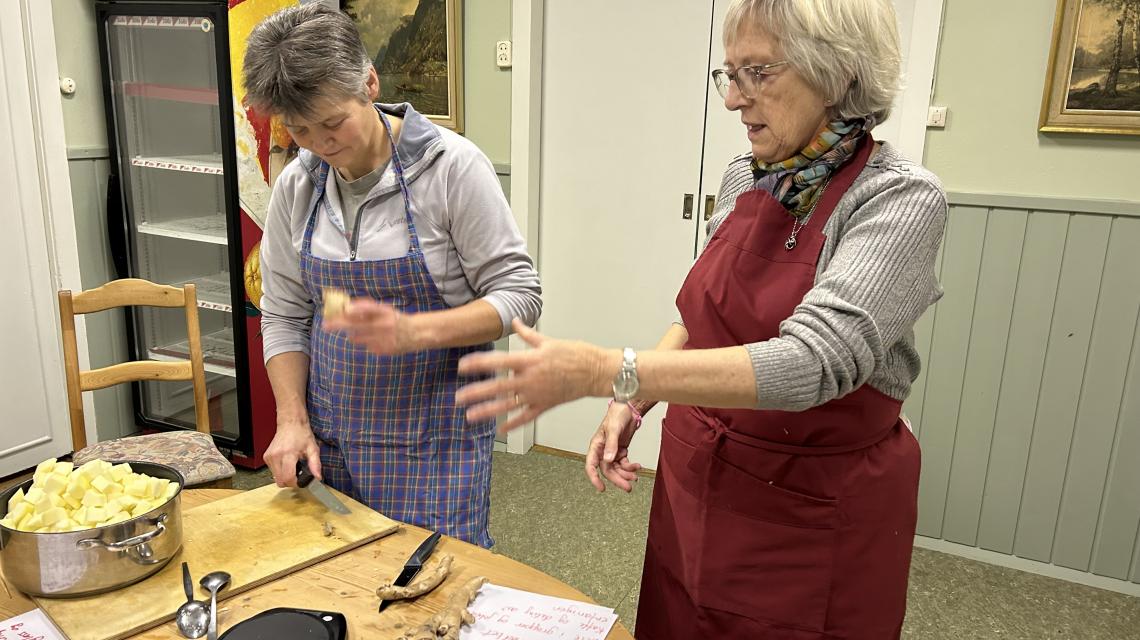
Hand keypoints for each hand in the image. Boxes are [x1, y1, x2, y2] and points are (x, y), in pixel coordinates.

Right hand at [263, 414, 320, 488]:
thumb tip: (318, 477)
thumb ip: (315, 464)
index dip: (295, 483)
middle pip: (280, 481)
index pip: (287, 478)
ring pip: (275, 478)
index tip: (301, 480)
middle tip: (298, 474)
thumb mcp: (313, 449)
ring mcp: (269, 457)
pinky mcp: (266, 457)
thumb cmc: (301, 433)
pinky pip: (272, 471)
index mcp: (288, 454)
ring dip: (284, 476)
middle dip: (290, 481)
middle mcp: (276, 456)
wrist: (290, 423)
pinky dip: (280, 471)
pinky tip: (286, 462)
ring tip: (292, 466)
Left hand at [322, 298, 416, 354]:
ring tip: (364, 331)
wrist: (416, 334)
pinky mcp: (382, 350)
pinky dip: (366, 342)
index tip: (342, 310)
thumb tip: (347, 307)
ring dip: (353, 334)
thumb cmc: (395, 319)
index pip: (367, 308)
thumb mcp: (385, 309)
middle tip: (326, 325)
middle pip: (356, 324)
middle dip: (338, 324)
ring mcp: (382, 339)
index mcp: (385, 312)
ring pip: (356, 337)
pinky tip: (377, 340)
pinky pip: (366, 346)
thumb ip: (367, 307)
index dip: (354, 309)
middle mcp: (383, 325)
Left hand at [455, 318, 610, 432]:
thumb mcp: (549, 341)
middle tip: (458, 397)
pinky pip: (526, 417)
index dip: (478, 364)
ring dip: (487, 411)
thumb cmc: (575, 354)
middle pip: (498, 386)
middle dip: (476, 392)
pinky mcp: (546, 405)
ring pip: (508, 405)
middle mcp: (531, 379)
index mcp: (530, 360)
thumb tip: (515, 321)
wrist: (596, 371)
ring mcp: (537, 395)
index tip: (462, 366)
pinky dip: (513, 424)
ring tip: (471, 416)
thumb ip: (528, 334)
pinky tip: (500, 429)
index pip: (498, 361)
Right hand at [585, 402, 642, 492]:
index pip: (591, 465)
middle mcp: (603, 450)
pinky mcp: (621, 451)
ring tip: (635, 477)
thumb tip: (608, 460)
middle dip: (618, 479)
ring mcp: (612, 451)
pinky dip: (631, 467)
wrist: (629, 408)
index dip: (594, 478)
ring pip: (617, 469)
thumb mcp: (614, 429)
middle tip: (627, 487)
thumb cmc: (617, 414)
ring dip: (626, 474)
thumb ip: (611, 445)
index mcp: (596, 446)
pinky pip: (624, 463)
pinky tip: (637, 467)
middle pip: (608, 470)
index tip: (601, 488)